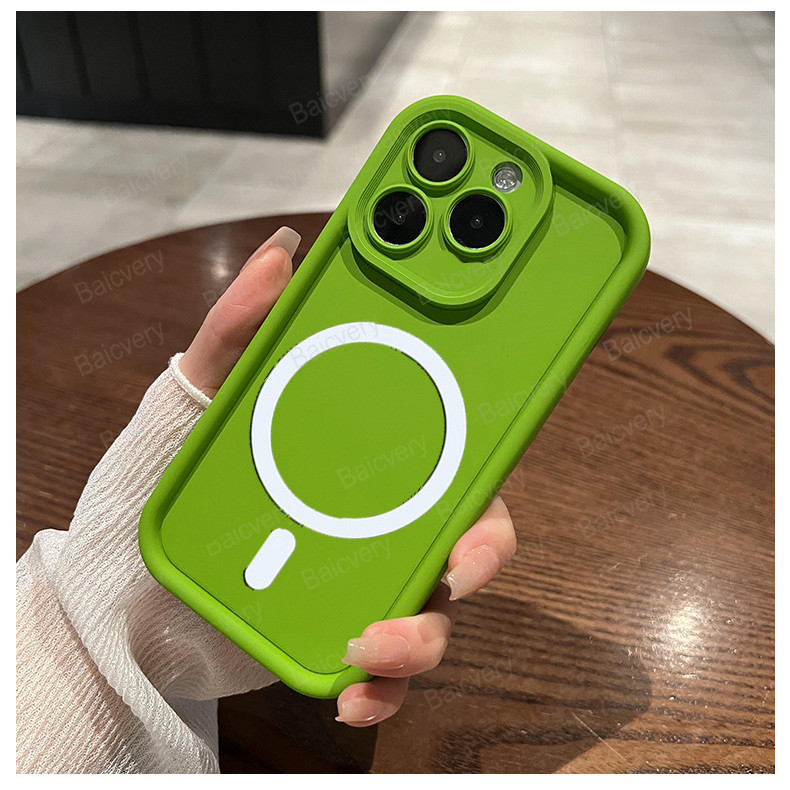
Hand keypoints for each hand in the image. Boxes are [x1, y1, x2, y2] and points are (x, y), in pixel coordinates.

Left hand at [181, 226, 516, 725]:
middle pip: (465, 531)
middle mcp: (378, 514)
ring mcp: (362, 578)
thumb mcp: (194, 399)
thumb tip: (282, 254)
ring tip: (368, 642)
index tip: (492, 448)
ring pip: (435, 611)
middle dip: (479, 553)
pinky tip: (346, 692)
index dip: (487, 446)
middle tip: (453, 569)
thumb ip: (236, 329)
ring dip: (422, 634)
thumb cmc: (159, 481)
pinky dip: (381, 689)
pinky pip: (387, 672)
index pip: (448, 441)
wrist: (118, 593)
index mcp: (364, 453)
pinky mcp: (339, 635)